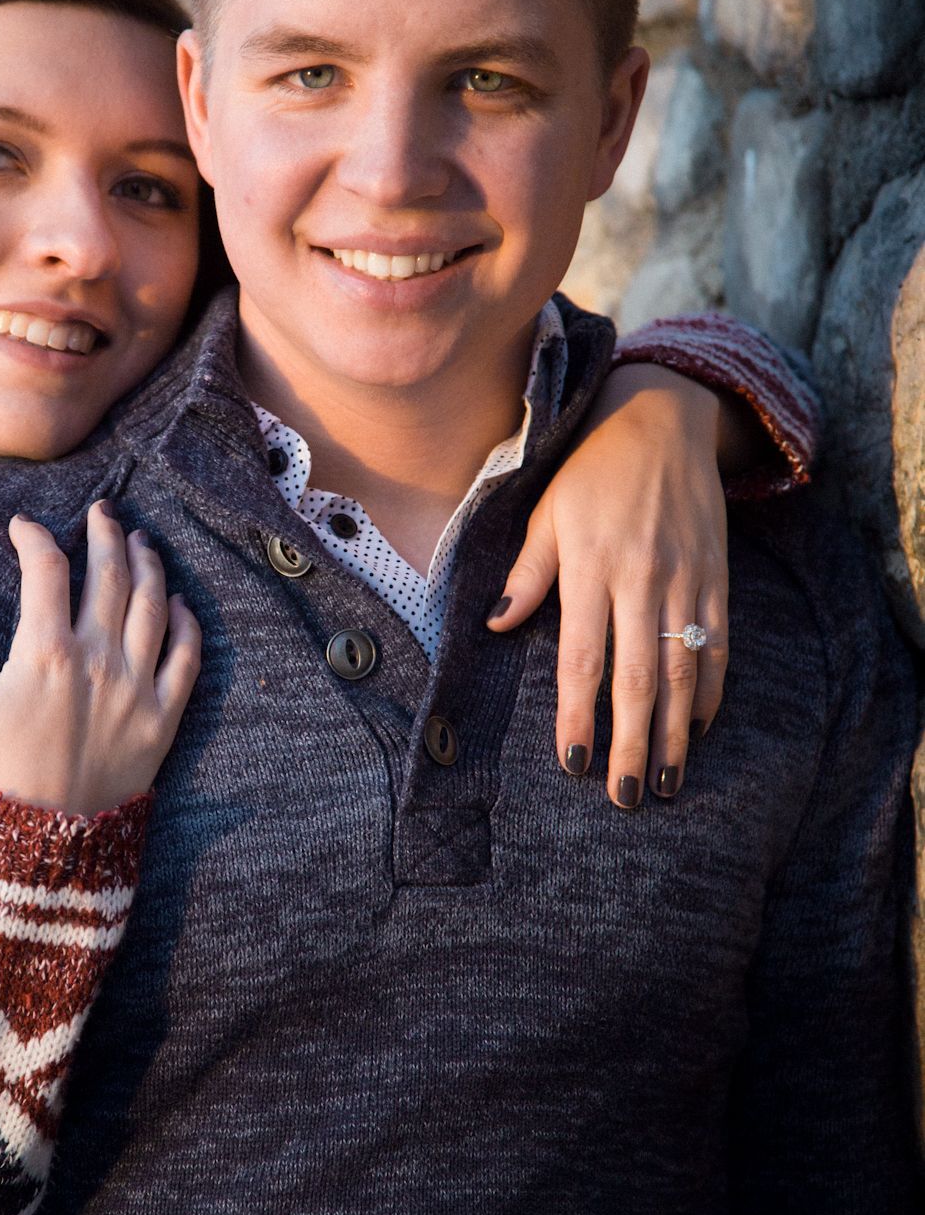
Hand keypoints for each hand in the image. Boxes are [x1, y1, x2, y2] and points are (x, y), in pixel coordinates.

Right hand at [0, 500, 200, 816]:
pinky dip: (185, 623)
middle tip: (101, 513)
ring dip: (148, 565)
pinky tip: (177, 603)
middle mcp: (97, 661)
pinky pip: (186, 659)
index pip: (45, 569)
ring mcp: (135, 689)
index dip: (34, 537)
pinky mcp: (161, 721)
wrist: (39, 852)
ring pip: (152, 605)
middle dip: (104, 533)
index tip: (24, 527)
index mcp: (43, 653)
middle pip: (110, 574)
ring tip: (140, 542)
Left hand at [488, 363, 728, 808]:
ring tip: (663, 780)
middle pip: (637, 676)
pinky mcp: (716, 576)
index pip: (583, 657)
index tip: (574, 762)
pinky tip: (697, 726)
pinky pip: (718, 642)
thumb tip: (495, 624)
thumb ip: (527, 572)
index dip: (579, 714)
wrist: (661, 418)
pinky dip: (711, 688)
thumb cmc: (589, 470)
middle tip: (624, 796)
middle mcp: (641, 577)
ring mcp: (685, 579)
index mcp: (590, 565)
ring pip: (683, 668)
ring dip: (674, 731)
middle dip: (630, 741)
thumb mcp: (546, 511)